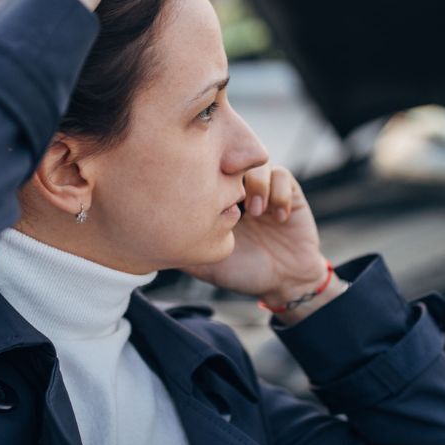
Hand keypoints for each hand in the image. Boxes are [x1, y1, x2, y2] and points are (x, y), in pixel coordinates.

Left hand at [183, 163, 337, 317]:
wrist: (284, 283)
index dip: (205, 176)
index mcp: (219, 202)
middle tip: (229, 193)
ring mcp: (265, 191)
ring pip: (257, 164)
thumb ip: (186, 250)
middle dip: (230, 173)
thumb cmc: (242, 273)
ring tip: (255, 212)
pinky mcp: (290, 194)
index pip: (208, 174)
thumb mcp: (207, 264)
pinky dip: (278, 194)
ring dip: (256, 185)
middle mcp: (241, 191)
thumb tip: (154, 247)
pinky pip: (283, 176)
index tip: (203, 194)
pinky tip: (278, 218)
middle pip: (232, 161)